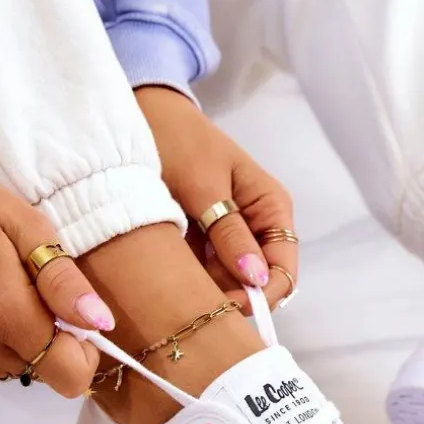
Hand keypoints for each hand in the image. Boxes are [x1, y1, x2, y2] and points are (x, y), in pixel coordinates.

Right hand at [0, 175, 112, 395]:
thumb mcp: (27, 228)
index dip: (85, 352)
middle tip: (38, 292)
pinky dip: (1, 335)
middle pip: (45, 371)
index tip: (77, 317)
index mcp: (5, 314)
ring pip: (19, 365)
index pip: (69, 376)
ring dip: (25, 337)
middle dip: (55, 339)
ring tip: (8, 291)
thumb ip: (63, 280)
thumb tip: (100, 323)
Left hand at [136, 86, 297, 310]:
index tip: (224, 308)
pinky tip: (166, 283)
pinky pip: (205, 273)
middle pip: (258, 282)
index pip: (282, 268)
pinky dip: (190, 282)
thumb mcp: (203, 186)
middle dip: (232, 299)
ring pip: (230, 282)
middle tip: (193, 308)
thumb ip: (229, 232)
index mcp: (271, 207)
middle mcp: (257, 226)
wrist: (141, 114)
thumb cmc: (178, 140)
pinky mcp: (202, 241)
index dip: (261, 296)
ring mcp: (230, 235)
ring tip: (175, 295)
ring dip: (208, 293)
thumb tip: (255, 278)